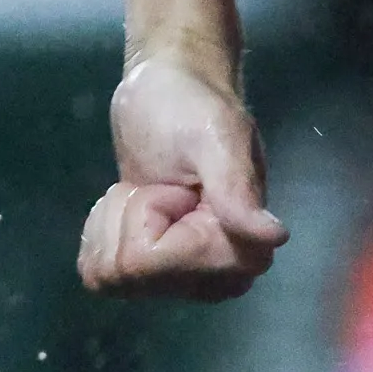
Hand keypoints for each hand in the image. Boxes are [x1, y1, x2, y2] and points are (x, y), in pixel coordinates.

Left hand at [76, 52, 286, 300]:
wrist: (168, 92)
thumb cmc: (193, 106)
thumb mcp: (214, 138)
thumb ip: (236, 189)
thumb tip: (272, 237)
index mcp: (242, 251)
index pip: (153, 261)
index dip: (146, 215)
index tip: (174, 186)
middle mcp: (218, 278)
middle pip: (127, 271)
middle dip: (129, 216)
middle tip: (160, 183)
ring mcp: (184, 279)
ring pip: (110, 274)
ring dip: (117, 221)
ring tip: (150, 190)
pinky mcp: (153, 273)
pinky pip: (99, 272)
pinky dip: (105, 230)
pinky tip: (134, 203)